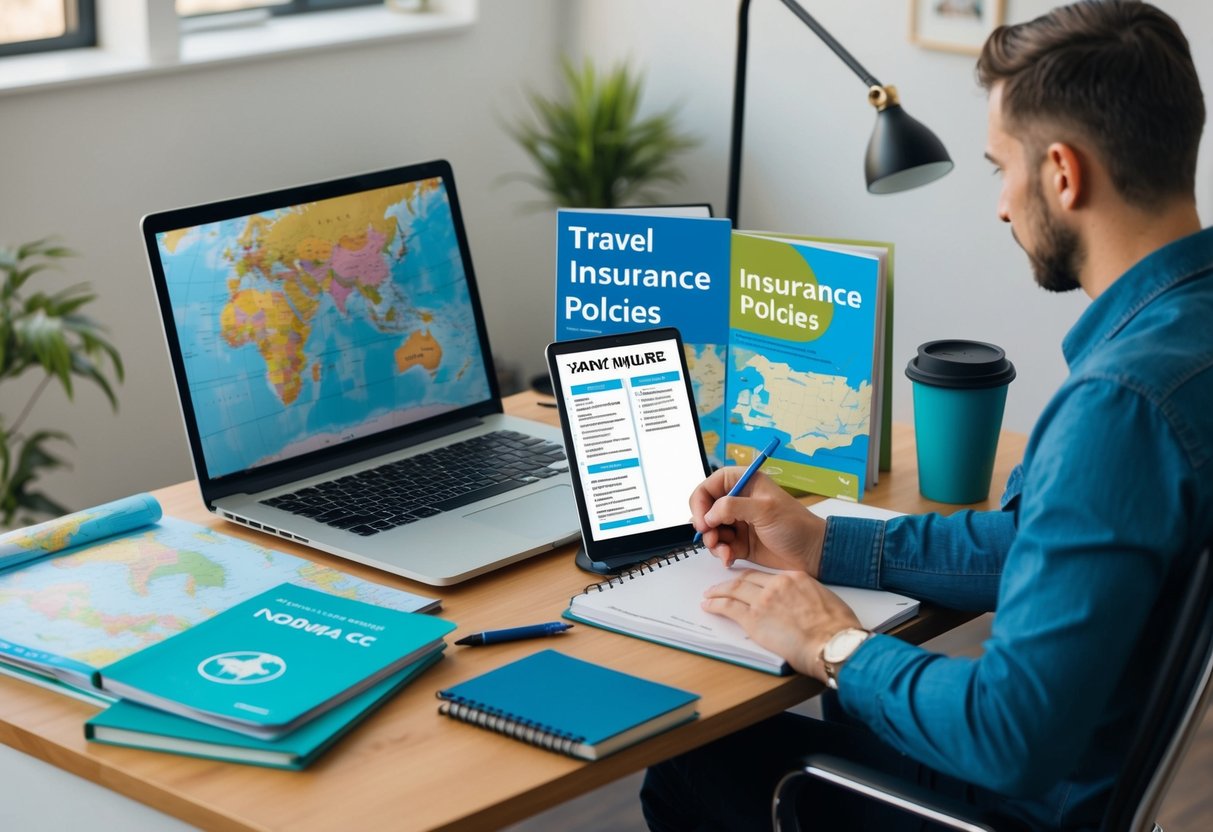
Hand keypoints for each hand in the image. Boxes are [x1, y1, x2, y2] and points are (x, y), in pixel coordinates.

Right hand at [689, 468, 825, 574]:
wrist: (813, 554)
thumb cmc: (795, 526)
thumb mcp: (764, 510)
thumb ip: (732, 507)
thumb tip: (707, 515)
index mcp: (746, 483)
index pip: (710, 485)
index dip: (700, 501)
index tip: (701, 520)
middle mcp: (739, 501)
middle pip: (706, 509)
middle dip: (705, 525)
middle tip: (711, 538)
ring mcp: (739, 523)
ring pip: (711, 530)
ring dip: (713, 542)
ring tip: (724, 552)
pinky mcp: (740, 543)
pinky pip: (720, 546)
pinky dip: (721, 553)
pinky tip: (730, 559)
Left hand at [702, 569, 861, 679]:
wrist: (834, 643)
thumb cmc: (837, 629)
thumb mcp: (825, 601)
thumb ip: (807, 598)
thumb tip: (802, 606)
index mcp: (795, 578)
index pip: (766, 575)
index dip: (752, 578)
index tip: (746, 580)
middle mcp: (777, 584)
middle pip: (747, 579)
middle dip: (731, 582)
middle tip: (721, 585)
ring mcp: (764, 600)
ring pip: (733, 590)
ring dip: (718, 592)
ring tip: (709, 594)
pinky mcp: (754, 619)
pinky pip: (728, 607)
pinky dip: (716, 605)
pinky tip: (709, 605)